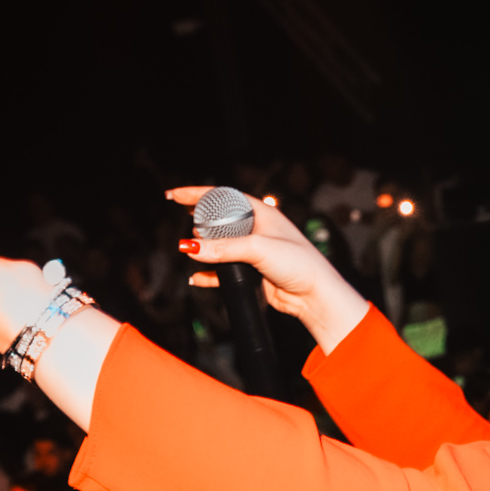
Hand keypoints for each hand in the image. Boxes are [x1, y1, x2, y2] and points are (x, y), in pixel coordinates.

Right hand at [167, 184, 367, 352]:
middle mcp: (256, 229)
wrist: (315, 295)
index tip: (174, 195)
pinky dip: (210, 274)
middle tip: (187, 228)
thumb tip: (192, 247)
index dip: (197, 194)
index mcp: (260, 213)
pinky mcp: (253, 271)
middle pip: (219, 220)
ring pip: (220, 246)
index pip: (222, 197)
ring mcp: (254, 250)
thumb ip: (223, 248)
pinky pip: (224, 270)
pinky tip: (197, 277)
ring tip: (192, 251)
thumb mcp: (258, 249)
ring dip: (205, 250)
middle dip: (199, 223)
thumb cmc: (298, 264)